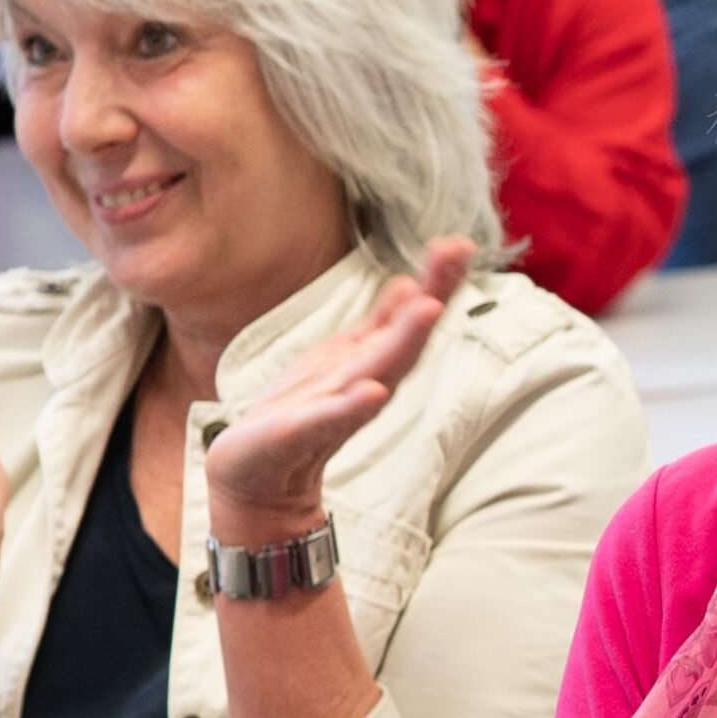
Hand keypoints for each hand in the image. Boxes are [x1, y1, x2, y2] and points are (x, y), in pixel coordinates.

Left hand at [203, 238, 470, 539]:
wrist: (255, 475)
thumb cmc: (301, 413)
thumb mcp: (341, 358)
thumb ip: (377, 328)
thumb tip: (410, 286)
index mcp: (370, 363)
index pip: (408, 318)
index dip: (436, 282)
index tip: (461, 243)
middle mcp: (363, 385)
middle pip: (404, 339)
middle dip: (432, 296)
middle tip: (457, 255)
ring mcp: (334, 411)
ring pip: (376, 372)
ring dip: (404, 342)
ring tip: (428, 308)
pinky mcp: (298, 436)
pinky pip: (327, 420)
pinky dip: (350, 408)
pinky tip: (371, 392)